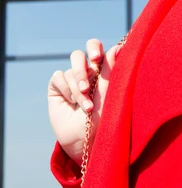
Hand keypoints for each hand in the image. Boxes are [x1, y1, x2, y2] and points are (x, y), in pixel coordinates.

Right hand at [48, 39, 118, 165]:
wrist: (84, 140)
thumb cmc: (102, 118)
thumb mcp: (107, 94)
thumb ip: (110, 70)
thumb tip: (117, 47)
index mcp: (101, 69)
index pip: (96, 49)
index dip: (94, 48)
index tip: (97, 57)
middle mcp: (85, 71)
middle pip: (79, 54)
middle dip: (82, 63)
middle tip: (86, 72)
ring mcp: (71, 79)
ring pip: (71, 69)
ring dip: (78, 84)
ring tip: (85, 104)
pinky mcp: (57, 86)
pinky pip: (59, 77)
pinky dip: (66, 89)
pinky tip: (71, 104)